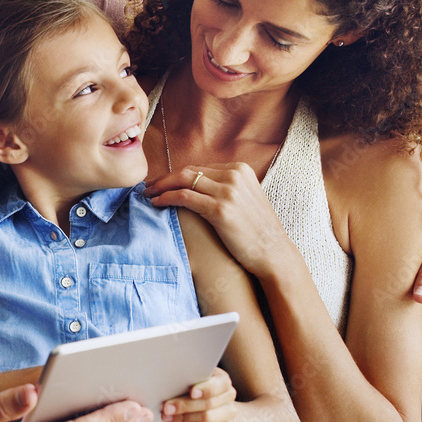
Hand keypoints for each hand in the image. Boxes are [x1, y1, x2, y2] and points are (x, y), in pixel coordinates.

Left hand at [146, 163, 292, 275]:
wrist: (273, 253)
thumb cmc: (257, 231)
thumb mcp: (245, 199)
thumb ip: (226, 188)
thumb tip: (199, 186)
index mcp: (240, 169)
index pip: (199, 168)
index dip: (177, 175)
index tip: (161, 182)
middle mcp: (234, 175)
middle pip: (188, 171)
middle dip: (164, 178)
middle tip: (147, 187)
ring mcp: (228, 191)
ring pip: (183, 180)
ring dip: (160, 186)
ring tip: (147, 194)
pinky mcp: (220, 209)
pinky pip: (184, 197)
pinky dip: (166, 198)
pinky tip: (156, 203)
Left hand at [161, 368, 236, 421]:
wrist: (216, 420)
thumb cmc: (198, 397)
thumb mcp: (193, 385)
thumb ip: (185, 383)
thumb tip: (167, 384)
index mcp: (221, 379)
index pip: (219, 383)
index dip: (205, 389)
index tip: (191, 393)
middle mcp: (228, 395)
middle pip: (208, 402)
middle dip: (184, 405)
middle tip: (166, 407)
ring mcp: (228, 413)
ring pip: (207, 417)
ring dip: (184, 417)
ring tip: (168, 417)